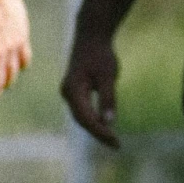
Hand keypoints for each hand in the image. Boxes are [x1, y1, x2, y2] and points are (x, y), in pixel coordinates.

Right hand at [61, 27, 121, 148]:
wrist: (91, 37)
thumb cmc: (101, 54)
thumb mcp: (108, 75)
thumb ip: (107, 98)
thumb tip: (109, 122)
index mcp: (73, 89)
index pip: (86, 118)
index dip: (100, 131)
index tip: (115, 141)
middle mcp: (67, 93)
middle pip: (82, 120)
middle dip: (98, 133)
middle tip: (116, 145)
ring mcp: (69, 93)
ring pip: (81, 117)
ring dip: (96, 128)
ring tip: (113, 140)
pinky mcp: (75, 92)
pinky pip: (83, 110)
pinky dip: (94, 119)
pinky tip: (106, 126)